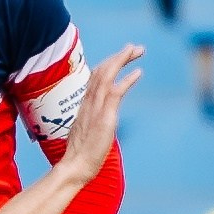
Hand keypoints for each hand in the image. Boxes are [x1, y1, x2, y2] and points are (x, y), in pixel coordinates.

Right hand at [51, 48, 141, 186]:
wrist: (75, 166)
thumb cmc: (81, 155)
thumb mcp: (88, 133)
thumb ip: (94, 122)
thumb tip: (101, 123)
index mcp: (85, 104)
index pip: (96, 76)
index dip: (108, 63)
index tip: (120, 56)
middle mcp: (89, 102)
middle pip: (102, 70)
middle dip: (119, 56)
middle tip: (135, 47)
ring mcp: (95, 108)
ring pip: (107, 76)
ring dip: (122, 60)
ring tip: (137, 50)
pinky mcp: (104, 117)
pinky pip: (115, 93)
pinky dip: (127, 81)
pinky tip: (138, 72)